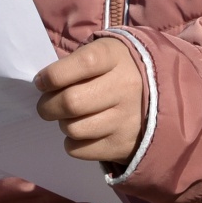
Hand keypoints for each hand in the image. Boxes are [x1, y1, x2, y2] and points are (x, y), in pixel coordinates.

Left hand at [34, 37, 143, 163]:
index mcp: (116, 57)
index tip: (41, 82)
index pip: (82, 64)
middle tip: (46, 105)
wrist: (160, 95)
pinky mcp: (123, 145)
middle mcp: (125, 87)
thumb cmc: (116, 69)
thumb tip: (43, 86)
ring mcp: (126, 119)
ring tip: (70, 117)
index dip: (53, 75)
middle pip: (72, 102)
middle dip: (48, 105)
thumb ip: (75, 64)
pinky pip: (80, 150)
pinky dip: (73, 142)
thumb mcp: (102, 52)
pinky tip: (82, 131)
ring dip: (62, 124)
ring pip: (73, 129)